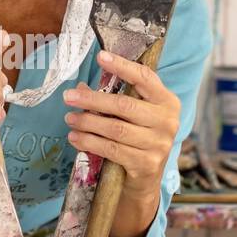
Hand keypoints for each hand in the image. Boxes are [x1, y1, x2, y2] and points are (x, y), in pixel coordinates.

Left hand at [63, 49, 180, 201]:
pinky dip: (90, 142)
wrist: (146, 180)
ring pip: (116, 129)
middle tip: (68, 97)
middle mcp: (168, 121)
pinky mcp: (147, 164)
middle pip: (125, 105)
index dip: (122, 66)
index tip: (100, 57)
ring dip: (87, 122)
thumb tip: (79, 89)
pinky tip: (75, 137)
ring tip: (69, 119)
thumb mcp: (132, 116)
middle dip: (93, 100)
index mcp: (167, 101)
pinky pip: (112, 149)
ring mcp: (159, 144)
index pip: (145, 77)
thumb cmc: (137, 139)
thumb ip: (113, 99)